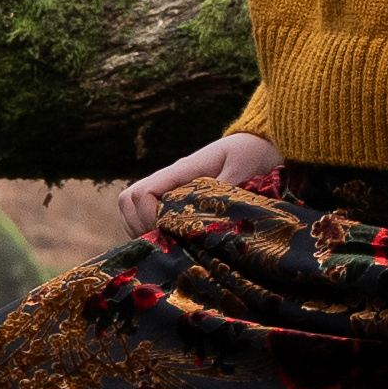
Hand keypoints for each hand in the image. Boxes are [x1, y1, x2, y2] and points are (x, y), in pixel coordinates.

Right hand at [118, 130, 279, 233]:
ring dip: (139, 229)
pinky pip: (144, 214)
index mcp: (182, 171)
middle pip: (129, 201)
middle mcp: (169, 179)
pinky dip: (147, 229)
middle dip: (138, 226)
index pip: (144, 193)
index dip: (147, 217)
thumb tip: (206, 213)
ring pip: (131, 209)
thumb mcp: (242, 168)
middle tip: (164, 244)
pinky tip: (170, 242)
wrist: (258, 144)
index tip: (167, 233)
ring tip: (165, 244)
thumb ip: (223, 189)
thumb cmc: (252, 153)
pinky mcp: (174, 198)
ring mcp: (169, 188)